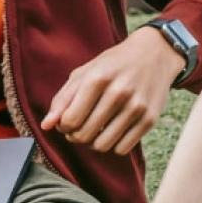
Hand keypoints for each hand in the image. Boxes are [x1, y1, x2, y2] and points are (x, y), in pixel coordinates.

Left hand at [40, 26, 181, 155]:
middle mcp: (119, 92)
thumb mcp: (86, 72)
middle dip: (76, 135)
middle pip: (84, 135)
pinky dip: (114, 145)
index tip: (68, 120)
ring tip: (96, 129)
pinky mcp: (150, 119)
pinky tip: (114, 130)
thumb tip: (46, 126)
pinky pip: (123, 148)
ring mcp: (137, 107)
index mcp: (98, 78)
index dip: (63, 126)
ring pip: (103, 145)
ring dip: (94, 142)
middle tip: (81, 126)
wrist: (155, 54)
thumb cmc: (114, 64)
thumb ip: (63, 99)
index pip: (70, 120)